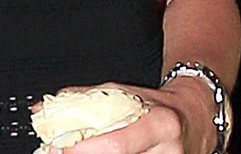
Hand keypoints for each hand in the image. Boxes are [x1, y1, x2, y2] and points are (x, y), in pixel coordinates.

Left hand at [45, 79, 219, 153]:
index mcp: (161, 124)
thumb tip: (43, 111)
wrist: (198, 118)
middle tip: (62, 152)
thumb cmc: (158, 105)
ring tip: (80, 150)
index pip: (118, 145)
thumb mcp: (124, 93)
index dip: (86, 150)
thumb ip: (84, 101)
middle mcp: (169, 151)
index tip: (62, 148)